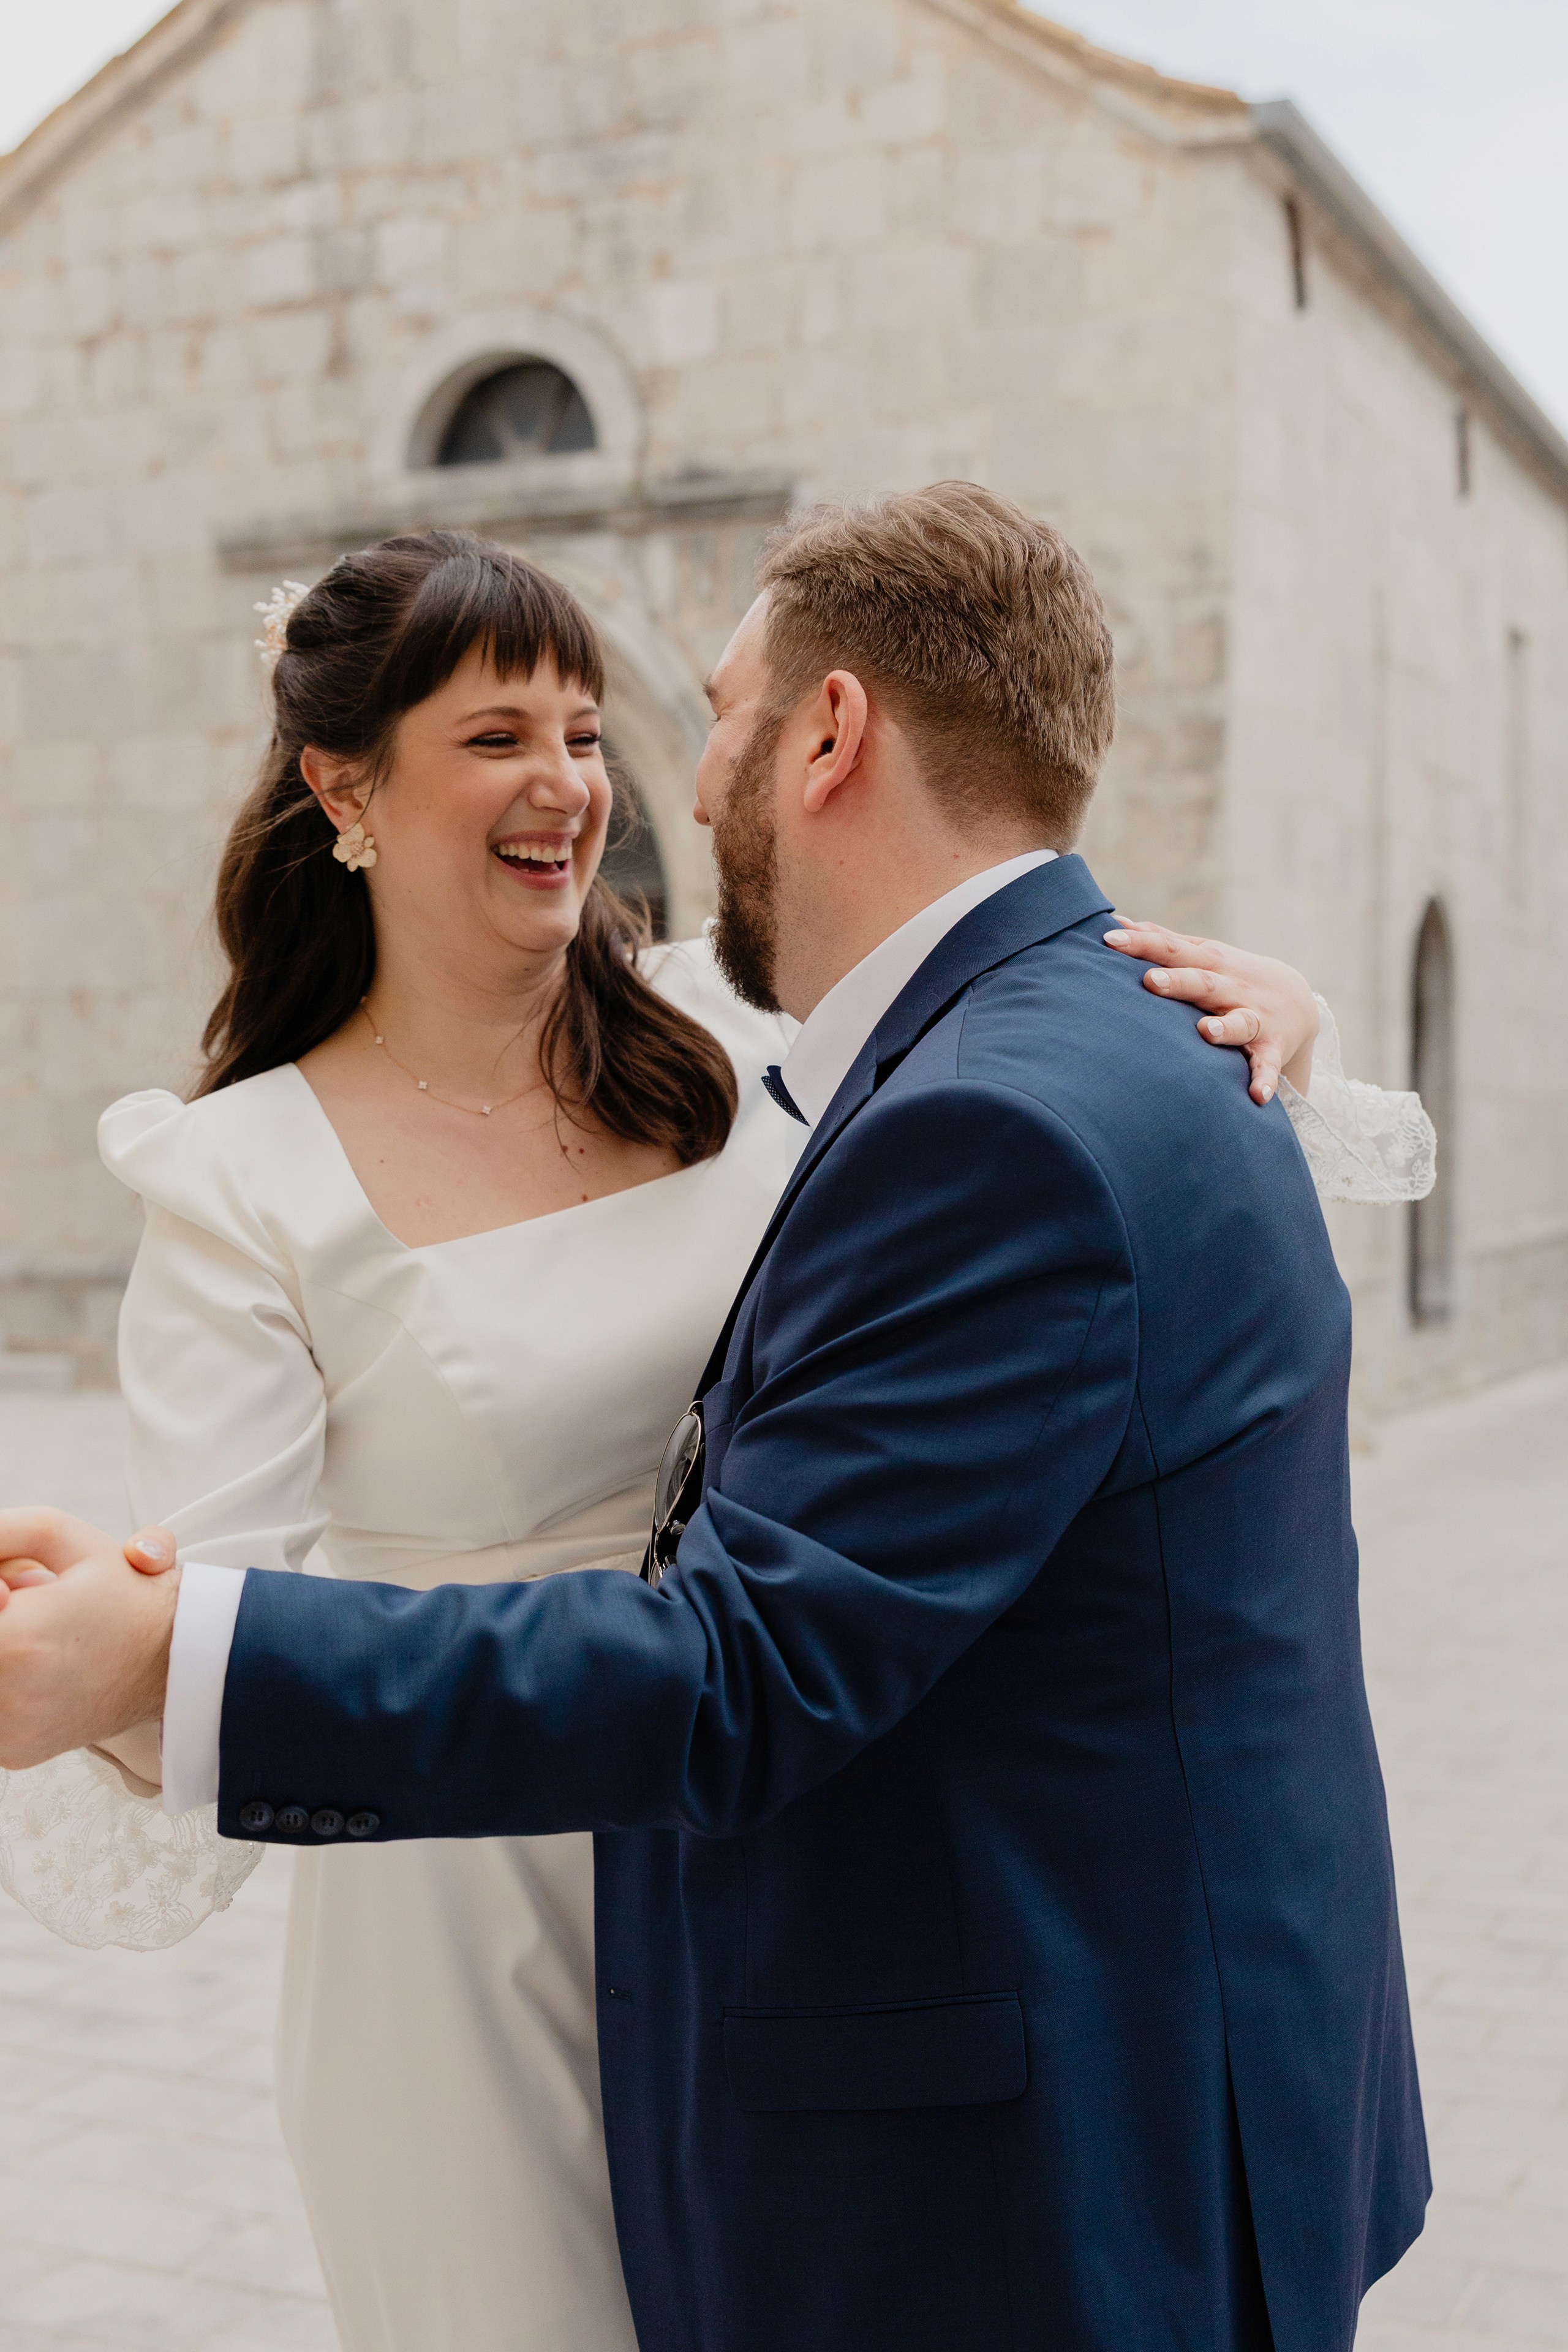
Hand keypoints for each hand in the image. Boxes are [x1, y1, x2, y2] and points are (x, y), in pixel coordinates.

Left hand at [0, 1509, 180, 1770]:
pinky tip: (36, 1667)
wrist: (174, 1660)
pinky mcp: (14, 1751)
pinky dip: (5, 1681)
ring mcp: (11, 1732)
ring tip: (32, 1639)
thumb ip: (1, 1534)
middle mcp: (9, 1696)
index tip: (7, 1592)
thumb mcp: (61, 1535)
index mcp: (17, 1640)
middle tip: (22, 1606)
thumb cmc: (126, 1598)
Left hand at [1102, 920, 1318, 1104]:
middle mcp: (1231, 987)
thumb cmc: (1231, 976)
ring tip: (1207, 1032)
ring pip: (1239, 1022)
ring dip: (1224, 1028)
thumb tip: (1116, 922)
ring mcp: (1254, 1017)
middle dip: (1178, 982)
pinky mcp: (1271, 1047)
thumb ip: (1164, 941)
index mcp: (1209, 962)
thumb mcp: (1203, 954)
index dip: (1142, 944)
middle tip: (1150, 981)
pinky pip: (1267, 1065)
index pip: (1172, 949)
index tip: (1109, 939)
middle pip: (1202, 982)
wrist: (1297, 1001)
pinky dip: (1264, 1078)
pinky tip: (1257, 1095)